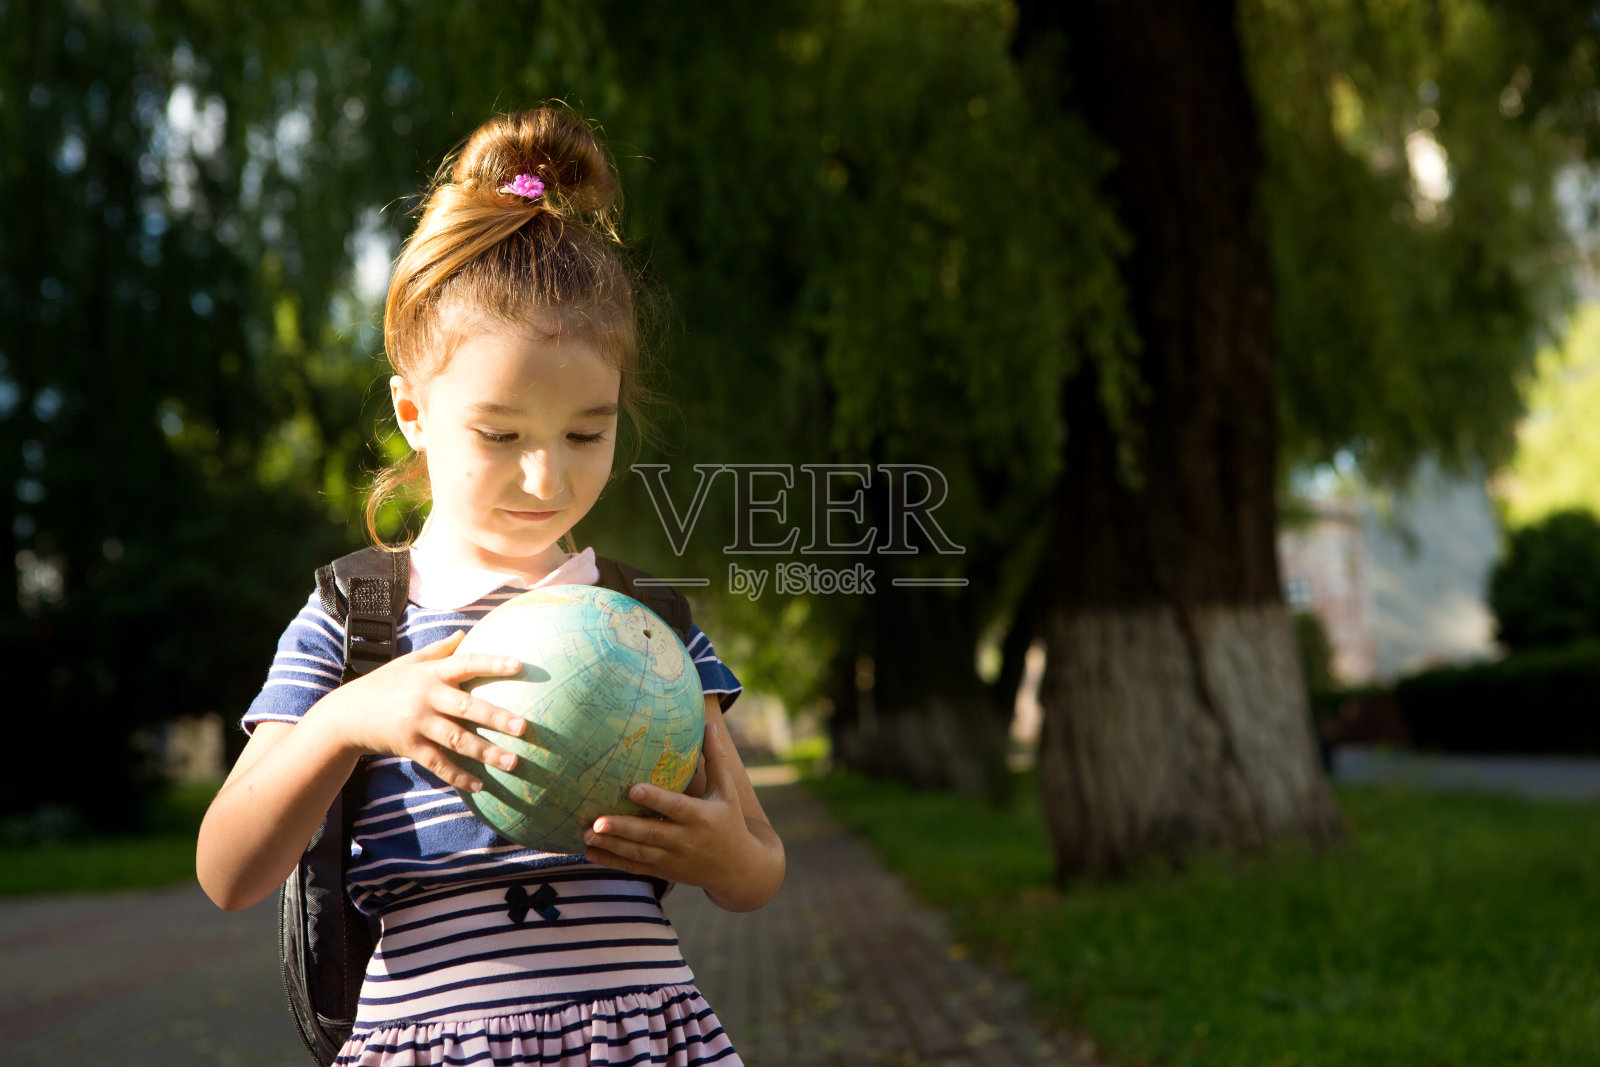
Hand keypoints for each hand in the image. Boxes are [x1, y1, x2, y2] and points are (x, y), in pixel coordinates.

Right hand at [314, 629, 527, 793]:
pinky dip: (459, 776)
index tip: (520, 666)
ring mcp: (417, 724)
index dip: (492, 664)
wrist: (345, 715)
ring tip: (513, 761)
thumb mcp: (407, 662)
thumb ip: (438, 650)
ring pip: (457, 740)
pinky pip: (438, 764)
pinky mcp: (409, 747)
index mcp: (429, 673)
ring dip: (486, 752)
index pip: (466, 664)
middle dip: (496, 717)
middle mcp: (425, 697)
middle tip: (525, 727)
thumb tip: (464, 633)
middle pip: (466, 707)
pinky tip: (480, 786)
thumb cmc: (383, 685)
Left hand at [583, 718, 774, 909]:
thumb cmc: (730, 822)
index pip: (675, 807)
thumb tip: (708, 725)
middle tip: (597, 820)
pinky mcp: (664, 871)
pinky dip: (612, 861)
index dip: (655, 799)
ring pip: (638, 853)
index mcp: (701, 817)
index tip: (632, 788)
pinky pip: (635, 867)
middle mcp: (685, 840)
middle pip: (651, 833)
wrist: (739, 869)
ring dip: (612, 845)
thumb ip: (716, 759)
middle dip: (623, 828)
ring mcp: (673, 859)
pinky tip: (589, 852)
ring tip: (586, 833)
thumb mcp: (727, 792)